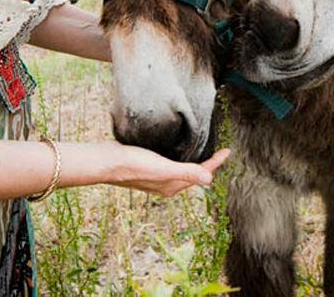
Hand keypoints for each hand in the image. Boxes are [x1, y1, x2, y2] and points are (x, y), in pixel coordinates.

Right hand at [106, 143, 230, 196]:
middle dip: (207, 164)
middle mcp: (165, 183)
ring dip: (193, 160)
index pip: (200, 174)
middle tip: (219, 152)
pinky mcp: (146, 166)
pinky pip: (169, 163)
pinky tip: (175, 148)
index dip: (215, 163)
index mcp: (172, 185)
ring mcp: (155, 176)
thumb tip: (210, 179)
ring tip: (202, 150)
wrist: (106, 162)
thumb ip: (186, 172)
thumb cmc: (133, 165)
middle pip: (192, 173)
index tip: (228, 151)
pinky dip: (178, 157)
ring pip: (180, 169)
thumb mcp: (163, 167)